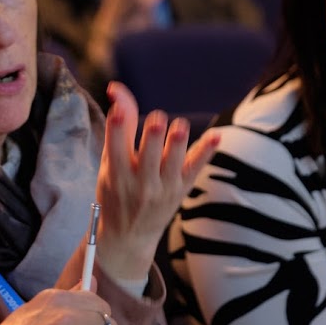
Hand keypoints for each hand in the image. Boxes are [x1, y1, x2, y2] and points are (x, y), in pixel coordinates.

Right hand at [92, 82, 220, 281]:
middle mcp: (140, 183)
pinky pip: (195, 168)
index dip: (117, 128)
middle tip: (158, 120)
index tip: (118, 110)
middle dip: (153, 138)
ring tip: (179, 126)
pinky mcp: (182, 189)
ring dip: (177, 143)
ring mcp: (163, 188)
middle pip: (148, 156)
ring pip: (173, 162)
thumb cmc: (116, 192)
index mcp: (116, 174)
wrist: (129, 236)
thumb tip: (116, 89)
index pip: (115, 147)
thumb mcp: (110, 163)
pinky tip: (215, 135)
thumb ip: (119, 126)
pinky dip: (206, 151)